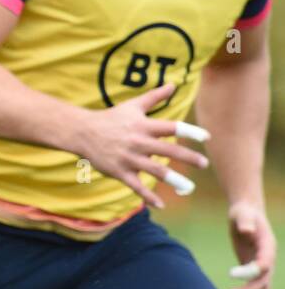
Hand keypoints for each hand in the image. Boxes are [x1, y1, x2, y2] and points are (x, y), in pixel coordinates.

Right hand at [70, 82, 209, 209]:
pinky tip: (160, 204)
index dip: (190, 131)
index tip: (207, 137)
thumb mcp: (133, 106)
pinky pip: (136, 186)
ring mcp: (129, 158)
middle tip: (204, 164)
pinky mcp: (119, 172)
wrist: (82, 132)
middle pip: (168, 150)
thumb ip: (155, 97)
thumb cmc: (110, 118)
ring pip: (155, 171)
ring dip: (174, 180)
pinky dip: (148, 197)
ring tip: (189, 187)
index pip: (171, 127)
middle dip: (188, 158)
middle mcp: (138, 142)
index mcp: (143, 126)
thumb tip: (174, 84)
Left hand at [227, 201, 274, 288]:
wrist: (247, 214)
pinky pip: (252, 285)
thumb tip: (246, 230)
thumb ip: (245, 222)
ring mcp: (262, 265)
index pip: (263, 264)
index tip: (230, 273)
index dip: (250, 271)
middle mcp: (268, 259)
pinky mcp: (252, 268)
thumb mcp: (243, 214)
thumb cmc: (244, 213)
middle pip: (264, 281)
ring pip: (261, 288)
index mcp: (268, 246)